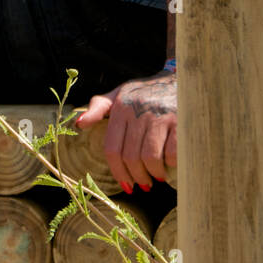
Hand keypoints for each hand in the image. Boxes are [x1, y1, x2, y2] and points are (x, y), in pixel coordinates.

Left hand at [74, 71, 175, 191]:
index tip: (126, 185)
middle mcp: (138, 112)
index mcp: (121, 108)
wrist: (183, 77)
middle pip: (130, 157)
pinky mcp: (180, 121)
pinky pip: (172, 153)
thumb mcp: (120, 93)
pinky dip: (171, 165)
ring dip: (153, 174)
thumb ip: (99, 107)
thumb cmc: (147, 90)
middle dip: (136, 177)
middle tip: (143, 185)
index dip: (118, 172)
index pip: (112, 148)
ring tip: (156, 177)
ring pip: (150, 158)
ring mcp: (160, 116)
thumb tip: (79, 124)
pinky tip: (171, 166)